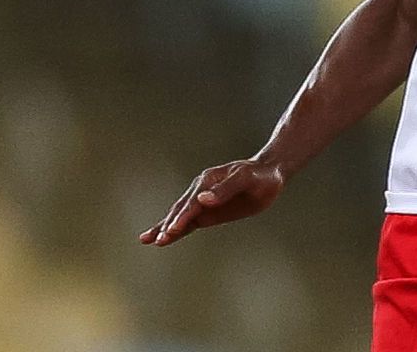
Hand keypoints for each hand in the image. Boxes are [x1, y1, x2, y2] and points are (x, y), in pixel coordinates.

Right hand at [139, 159, 285, 245]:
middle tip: (158, 240)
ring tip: (147, 240)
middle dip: (169, 225)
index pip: (192, 202)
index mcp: (207, 181)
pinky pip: (188, 223)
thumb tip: (203, 199)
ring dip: (165, 228)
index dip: (183, 216)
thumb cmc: (258, 175)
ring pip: (179, 216)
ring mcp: (202, 202)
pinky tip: (160, 239)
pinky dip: (175, 230)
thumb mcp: (245, 179)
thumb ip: (225, 189)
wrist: (269, 175)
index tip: (173, 230)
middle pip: (181, 210)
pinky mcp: (207, 213)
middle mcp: (200, 191)